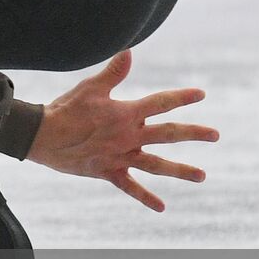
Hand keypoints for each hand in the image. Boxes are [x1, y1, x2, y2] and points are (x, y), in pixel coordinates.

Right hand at [26, 50, 218, 211]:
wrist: (43, 136)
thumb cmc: (66, 109)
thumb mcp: (91, 88)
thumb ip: (114, 72)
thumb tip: (130, 50)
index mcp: (126, 113)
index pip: (161, 103)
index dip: (182, 97)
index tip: (201, 94)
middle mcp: (128, 136)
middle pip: (168, 134)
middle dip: (194, 133)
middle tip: (215, 135)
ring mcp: (120, 156)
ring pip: (156, 164)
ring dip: (180, 170)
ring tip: (202, 176)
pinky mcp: (108, 172)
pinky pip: (130, 187)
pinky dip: (145, 197)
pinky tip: (162, 207)